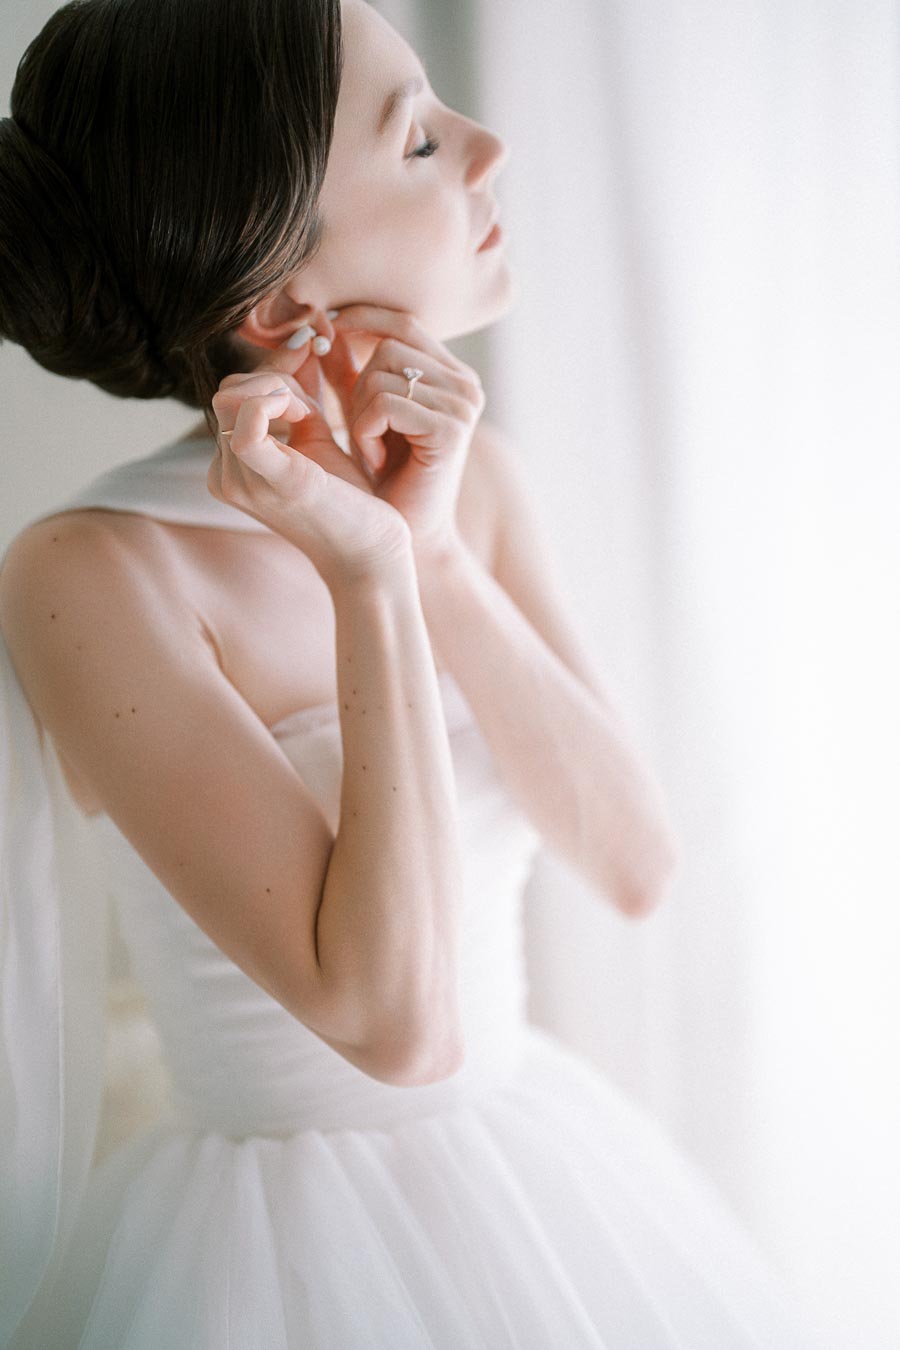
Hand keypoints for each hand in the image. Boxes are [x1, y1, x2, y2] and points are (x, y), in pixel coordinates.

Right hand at [208, 323, 411, 586]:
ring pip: (240, 396)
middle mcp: (225, 476)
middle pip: (232, 390)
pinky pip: (247, 425)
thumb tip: (301, 339)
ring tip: (317, 417)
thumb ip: (300, 394)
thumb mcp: (317, 436)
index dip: (271, 372)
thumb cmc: (349, 501)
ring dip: (284, 392)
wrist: (374, 554)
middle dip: (276, 381)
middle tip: (318, 403)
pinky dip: (273, 401)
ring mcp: (244, 482)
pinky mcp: (274, 482)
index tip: (311, 364)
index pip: (232, 394)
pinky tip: (304, 412)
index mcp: (232, 467)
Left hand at [314, 305, 486, 559]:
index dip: (360, 321)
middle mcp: (465, 384)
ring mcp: (463, 405)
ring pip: (382, 372)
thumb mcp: (361, 413)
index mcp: (452, 374)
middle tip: (362, 430)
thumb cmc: (383, 478)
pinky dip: (366, 431)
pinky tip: (376, 460)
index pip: (402, 321)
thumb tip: (323, 324)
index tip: (325, 338)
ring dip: (359, 412)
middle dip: (357, 383)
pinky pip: (385, 403)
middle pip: (388, 343)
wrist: (406, 539)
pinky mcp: (451, 429)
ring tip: (370, 448)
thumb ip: (347, 369)